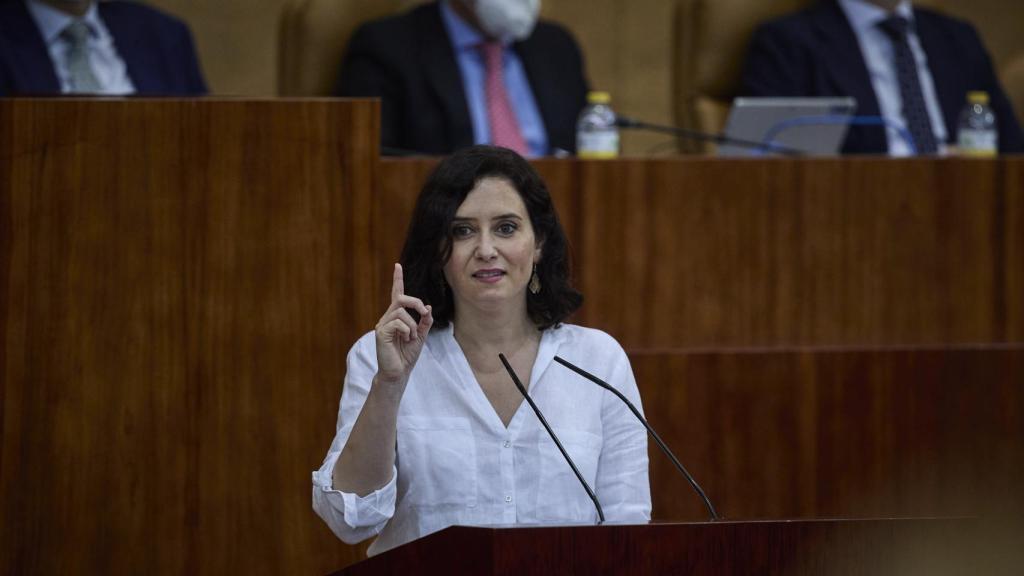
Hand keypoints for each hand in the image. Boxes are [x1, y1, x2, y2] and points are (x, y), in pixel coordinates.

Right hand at [374, 263, 432, 387]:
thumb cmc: (407, 355)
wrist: (399, 372)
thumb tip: (428, 307)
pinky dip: (407, 330)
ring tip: (411, 337)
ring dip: (413, 325)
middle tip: (424, 312)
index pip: (396, 294)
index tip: (397, 265)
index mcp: (396, 317)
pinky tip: (406, 339)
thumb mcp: (421, 336)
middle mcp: (387, 318)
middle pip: (401, 298)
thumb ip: (424, 321)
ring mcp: (382, 324)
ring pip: (401, 312)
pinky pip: (398, 322)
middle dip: (415, 302)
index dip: (397, 279)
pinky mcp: (381, 332)